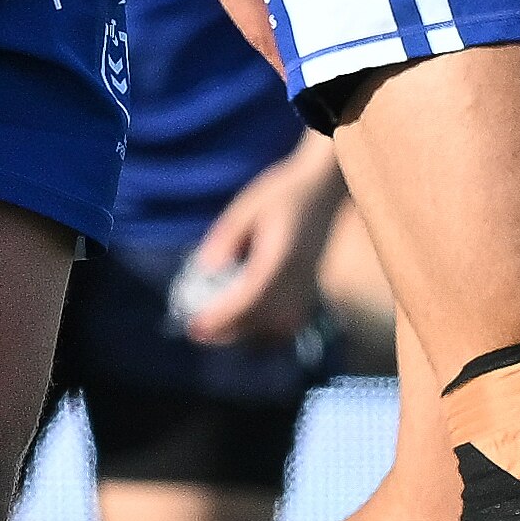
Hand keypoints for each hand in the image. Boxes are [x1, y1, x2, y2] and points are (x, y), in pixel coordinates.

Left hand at [174, 139, 336, 343]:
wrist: (324, 187)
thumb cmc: (283, 192)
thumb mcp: (245, 208)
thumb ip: (225, 239)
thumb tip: (205, 268)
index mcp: (281, 259)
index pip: (250, 299)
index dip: (222, 317)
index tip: (195, 326)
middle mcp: (299, 279)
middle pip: (263, 320)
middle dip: (228, 331)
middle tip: (197, 332)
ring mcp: (309, 286)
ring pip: (279, 326)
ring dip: (247, 333)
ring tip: (216, 329)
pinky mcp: (313, 288)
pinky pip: (291, 320)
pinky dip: (268, 329)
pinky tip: (246, 323)